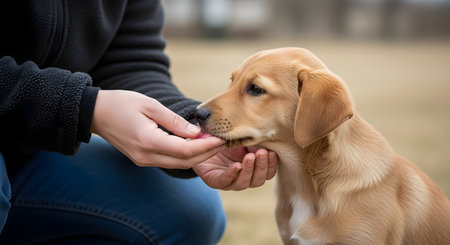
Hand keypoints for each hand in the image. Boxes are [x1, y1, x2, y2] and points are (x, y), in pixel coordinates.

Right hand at [91, 90, 225, 167]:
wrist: (95, 114)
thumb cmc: (122, 103)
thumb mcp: (151, 105)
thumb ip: (175, 122)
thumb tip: (197, 133)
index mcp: (148, 141)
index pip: (186, 151)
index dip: (207, 146)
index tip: (223, 137)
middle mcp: (147, 156)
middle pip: (185, 162)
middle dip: (207, 153)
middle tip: (224, 140)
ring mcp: (144, 160)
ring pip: (179, 164)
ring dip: (198, 155)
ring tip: (214, 141)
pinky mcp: (143, 159)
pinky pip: (170, 161)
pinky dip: (186, 154)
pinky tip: (196, 143)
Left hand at [193, 146, 277, 190]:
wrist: (203, 140)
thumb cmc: (227, 139)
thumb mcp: (243, 138)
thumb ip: (255, 141)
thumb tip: (270, 139)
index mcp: (254, 169)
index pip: (268, 172)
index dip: (271, 165)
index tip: (272, 152)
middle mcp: (244, 178)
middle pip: (258, 180)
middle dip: (261, 166)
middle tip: (262, 153)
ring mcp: (230, 181)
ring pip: (244, 183)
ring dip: (249, 170)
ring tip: (250, 157)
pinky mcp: (215, 181)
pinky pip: (225, 181)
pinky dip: (232, 173)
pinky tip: (236, 165)